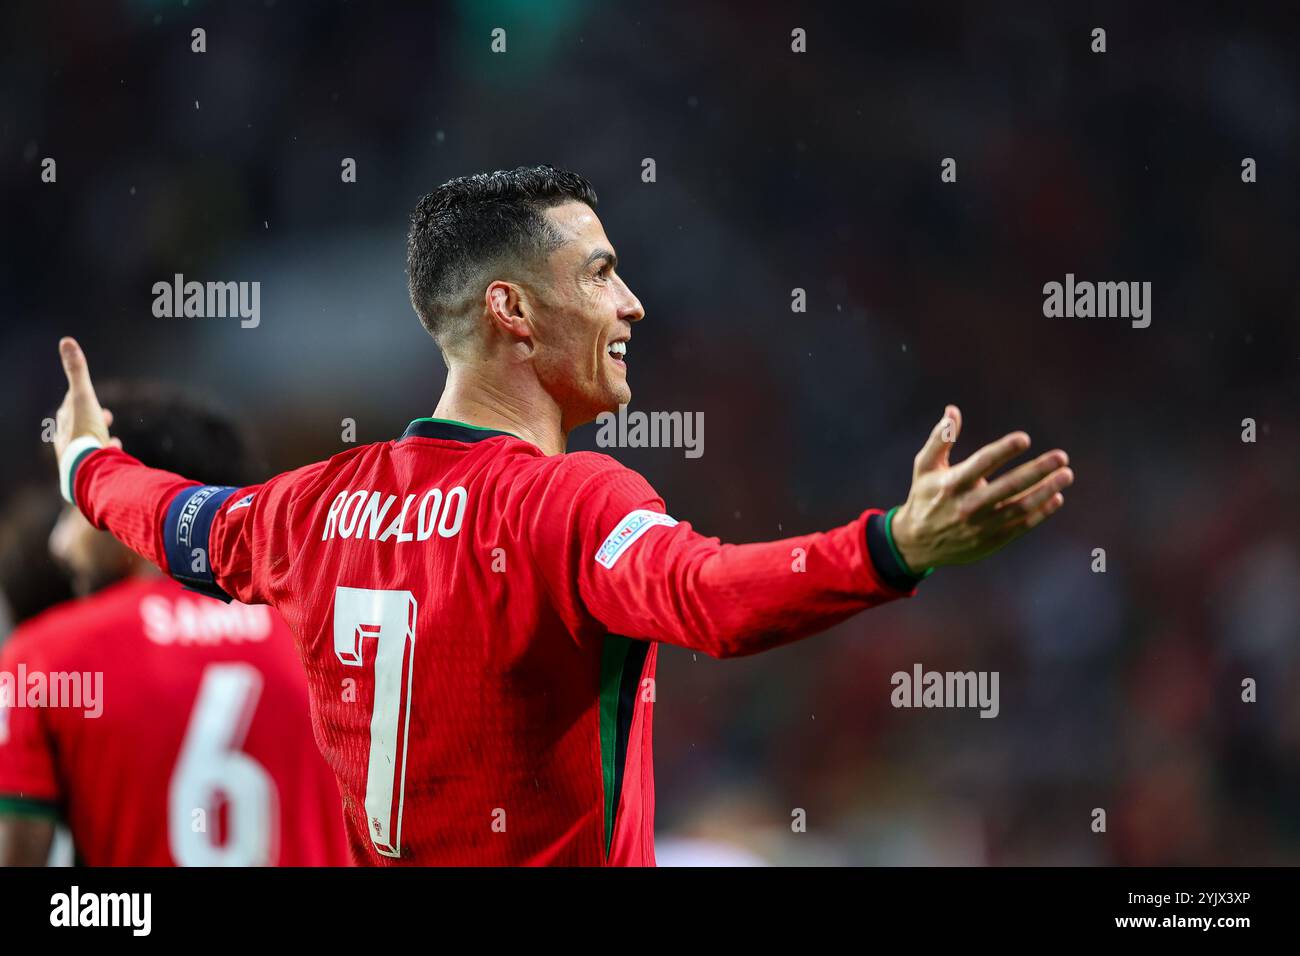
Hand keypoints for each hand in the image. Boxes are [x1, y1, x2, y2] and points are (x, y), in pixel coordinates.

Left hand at [54, 337, 117, 457]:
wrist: (87, 468)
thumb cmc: (85, 431)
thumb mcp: (83, 396)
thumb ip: (76, 371)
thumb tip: (66, 340)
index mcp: (64, 423)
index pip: (69, 406)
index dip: (78, 398)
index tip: (85, 394)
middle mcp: (66, 440)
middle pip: (78, 425)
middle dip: (91, 418)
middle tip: (106, 415)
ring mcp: (78, 455)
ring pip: (88, 442)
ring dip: (98, 436)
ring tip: (110, 437)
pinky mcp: (90, 469)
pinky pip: (99, 458)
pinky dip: (108, 452)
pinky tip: (115, 451)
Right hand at [890, 405, 1071, 571]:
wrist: (918, 544)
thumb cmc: (924, 497)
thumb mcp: (924, 467)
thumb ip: (940, 439)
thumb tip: (952, 410)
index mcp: (952, 483)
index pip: (982, 463)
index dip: (1004, 450)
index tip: (1024, 439)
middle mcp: (968, 505)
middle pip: (1008, 486)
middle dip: (1037, 470)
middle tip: (1061, 457)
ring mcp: (981, 526)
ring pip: (1020, 507)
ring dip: (1046, 490)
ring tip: (1066, 475)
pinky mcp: (991, 541)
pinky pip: (1021, 526)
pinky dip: (1041, 513)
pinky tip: (1056, 498)